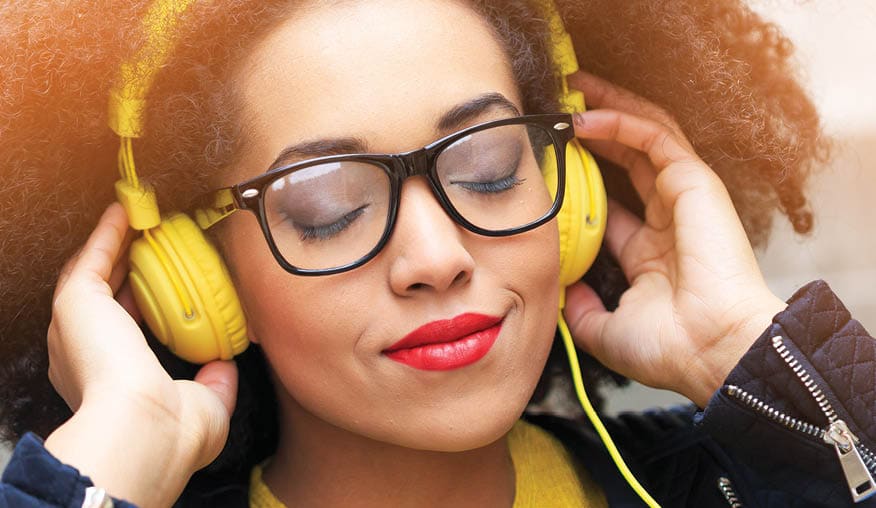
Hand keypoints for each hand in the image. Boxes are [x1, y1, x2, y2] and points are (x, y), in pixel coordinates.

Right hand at [44, 203, 237, 506]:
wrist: (146, 427)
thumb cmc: (172, 432)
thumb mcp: (205, 405)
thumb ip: (214, 382)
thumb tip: (225, 364)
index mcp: (108, 381)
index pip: (122, 331)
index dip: (140, 304)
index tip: (161, 285)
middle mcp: (84, 352)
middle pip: (104, 295)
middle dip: (124, 266)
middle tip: (148, 239)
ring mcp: (76, 326)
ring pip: (95, 271)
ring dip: (116, 241)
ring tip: (138, 216)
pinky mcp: (76, 303)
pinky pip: (92, 256)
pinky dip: (108, 232)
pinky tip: (125, 211)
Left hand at [563, 73, 786, 406]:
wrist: (712, 350)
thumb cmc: (671, 349)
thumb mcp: (606, 331)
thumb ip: (581, 309)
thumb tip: (563, 291)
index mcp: (651, 254)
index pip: (612, 204)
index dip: (581, 181)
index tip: (546, 165)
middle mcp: (668, 221)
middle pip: (629, 159)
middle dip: (595, 130)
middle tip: (558, 108)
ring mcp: (684, 198)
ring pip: (645, 136)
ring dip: (609, 109)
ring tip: (572, 90)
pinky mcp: (695, 183)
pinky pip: (654, 138)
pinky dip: (620, 122)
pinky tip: (584, 118)